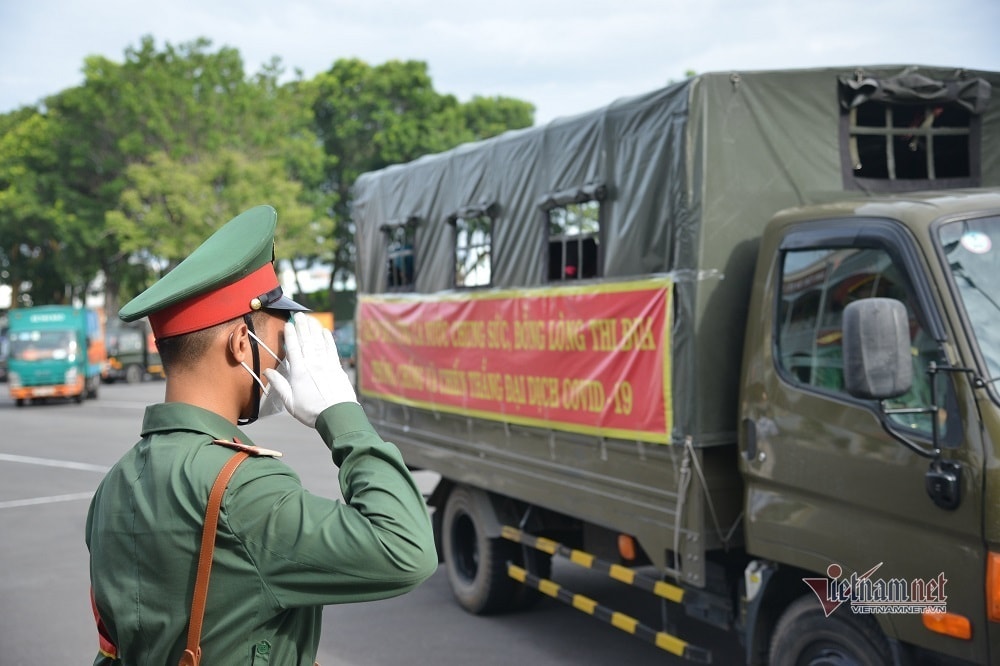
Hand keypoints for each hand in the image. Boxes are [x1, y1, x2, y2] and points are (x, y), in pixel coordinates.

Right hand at [263, 312, 356, 427]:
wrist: (337, 416)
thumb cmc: (312, 411)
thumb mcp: (290, 402)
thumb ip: (279, 385)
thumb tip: (267, 372)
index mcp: (299, 372)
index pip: (293, 348)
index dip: (290, 335)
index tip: (288, 324)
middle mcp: (313, 364)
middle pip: (306, 341)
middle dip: (302, 327)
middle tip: (299, 315)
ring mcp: (326, 364)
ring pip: (319, 342)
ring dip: (314, 329)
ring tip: (310, 318)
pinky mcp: (337, 368)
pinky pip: (332, 349)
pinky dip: (328, 339)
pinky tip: (325, 332)